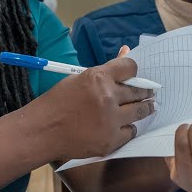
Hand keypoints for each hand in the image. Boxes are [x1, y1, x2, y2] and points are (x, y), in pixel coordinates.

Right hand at [33, 54, 155, 160]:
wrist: (42, 132)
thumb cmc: (57, 102)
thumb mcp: (78, 78)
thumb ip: (105, 70)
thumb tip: (126, 51)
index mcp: (98, 77)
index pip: (131, 67)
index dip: (133, 71)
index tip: (134, 76)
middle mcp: (108, 97)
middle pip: (138, 91)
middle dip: (144, 92)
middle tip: (148, 93)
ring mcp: (110, 121)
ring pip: (138, 112)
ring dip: (143, 109)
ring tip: (147, 107)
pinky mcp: (110, 140)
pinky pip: (131, 132)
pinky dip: (128, 128)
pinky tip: (125, 126)